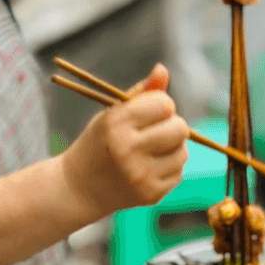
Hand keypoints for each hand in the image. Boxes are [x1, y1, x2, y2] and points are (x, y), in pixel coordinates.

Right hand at [60, 64, 188, 218]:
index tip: (154, 110)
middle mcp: (128, 151)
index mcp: (116, 125)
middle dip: (173, 125)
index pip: (163, 105)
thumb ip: (140, 93)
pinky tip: (151, 166)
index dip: (163, 104)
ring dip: (173, 147)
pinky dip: (169, 167)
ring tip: (154, 148)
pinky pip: (178, 172)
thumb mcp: (112, 113)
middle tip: (159, 128)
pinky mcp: (152, 194)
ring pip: (183, 152)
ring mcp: (141, 176)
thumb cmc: (99, 144)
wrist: (81, 188)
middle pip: (179, 129)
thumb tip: (163, 69)